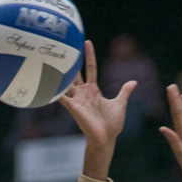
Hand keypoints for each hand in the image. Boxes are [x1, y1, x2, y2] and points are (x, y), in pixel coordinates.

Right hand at [57, 40, 133, 177]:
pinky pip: (62, 97)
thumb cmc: (112, 125)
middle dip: (72, 59)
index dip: (89, 56)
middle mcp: (83, 93)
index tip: (87, 42)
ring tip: (53, 58)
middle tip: (66, 45)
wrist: (106, 139)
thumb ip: (124, 92)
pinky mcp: (73, 107)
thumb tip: (134, 82)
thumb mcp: (120, 104)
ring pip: (66, 82)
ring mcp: (77, 99)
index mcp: (94, 90)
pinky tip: (47, 81)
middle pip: (75, 72)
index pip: (90, 68)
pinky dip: (55, 90)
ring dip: (60, 71)